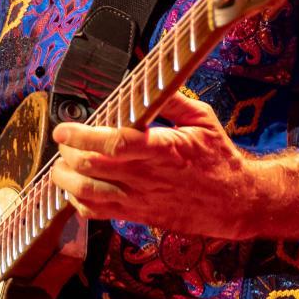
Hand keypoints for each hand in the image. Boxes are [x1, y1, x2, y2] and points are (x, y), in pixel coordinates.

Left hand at [49, 88, 257, 239]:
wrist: (236, 202)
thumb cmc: (219, 159)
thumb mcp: (202, 119)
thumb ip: (171, 100)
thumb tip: (144, 83)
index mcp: (161, 150)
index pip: (114, 143)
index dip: (82, 135)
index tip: (64, 128)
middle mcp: (145, 176)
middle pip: (90, 168)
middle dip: (66, 152)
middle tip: (63, 141)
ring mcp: (139, 199)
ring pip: (87, 194)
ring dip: (65, 179)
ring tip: (62, 164)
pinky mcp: (137, 215)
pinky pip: (97, 213)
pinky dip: (77, 201)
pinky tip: (76, 188)